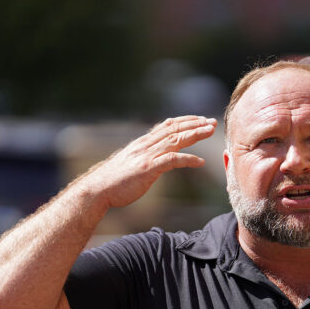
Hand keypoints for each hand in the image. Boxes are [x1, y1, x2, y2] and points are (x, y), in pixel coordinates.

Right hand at [79, 115, 216, 208]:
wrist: (97, 189)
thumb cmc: (113, 180)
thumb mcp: (131, 162)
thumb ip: (143, 156)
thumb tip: (154, 156)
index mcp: (143, 143)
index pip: (167, 125)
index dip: (185, 121)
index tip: (200, 119)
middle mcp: (146, 145)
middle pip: (175, 129)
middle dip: (195, 123)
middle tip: (212, 121)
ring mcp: (147, 156)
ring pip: (176, 140)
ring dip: (195, 134)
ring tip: (211, 131)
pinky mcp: (148, 168)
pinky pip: (172, 160)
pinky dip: (188, 159)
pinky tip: (200, 162)